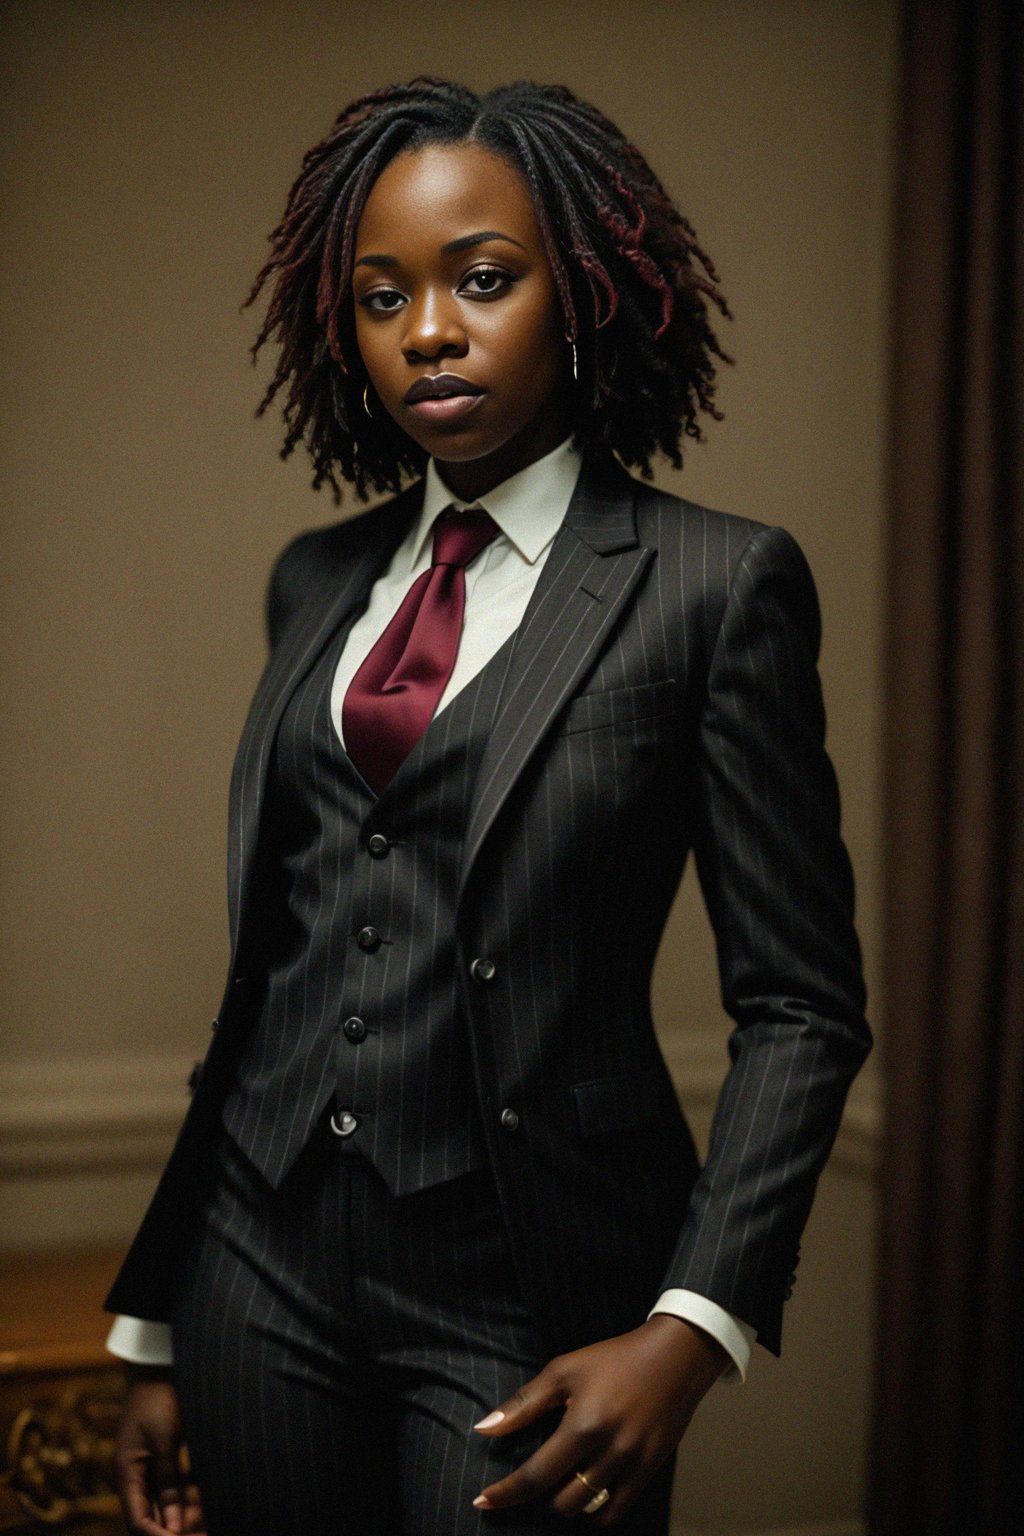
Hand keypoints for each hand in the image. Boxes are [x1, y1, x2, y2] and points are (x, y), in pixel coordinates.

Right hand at [113, 1366, 205, 1534]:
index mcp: (126, 1474)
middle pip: (150, 1519)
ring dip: (186, 1516)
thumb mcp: (166, 1440)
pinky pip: (174, 1489)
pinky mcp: (162, 1460)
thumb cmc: (159, 1397)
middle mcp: (133, 1478)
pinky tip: (208, 1502)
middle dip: (175, 1531)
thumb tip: (173, 1527)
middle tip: (205, 1532)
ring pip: (165, 1506)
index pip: (138, 1522)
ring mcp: (147, 1469)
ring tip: (210, 1522)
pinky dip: (189, 1498)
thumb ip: (168, 1483)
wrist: (158, 1366)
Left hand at [472, 1315, 726, 1524]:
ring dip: (566, 1506)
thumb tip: (483, 1429)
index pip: (536, 1474)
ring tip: (558, 1487)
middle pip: (562, 1502)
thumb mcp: (564, 1370)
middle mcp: (609, 1450)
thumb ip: (523, 1404)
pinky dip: (595, 1511)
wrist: (674, 1357)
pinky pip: (616, 1511)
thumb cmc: (613, 1359)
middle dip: (538, 1498)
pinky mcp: (650, 1470)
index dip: (506, 1493)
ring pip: (588, 1510)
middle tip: (532, 1482)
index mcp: (583, 1424)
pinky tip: (586, 1494)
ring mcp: (633, 1464)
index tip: (482, 1502)